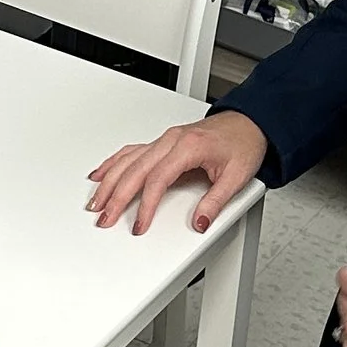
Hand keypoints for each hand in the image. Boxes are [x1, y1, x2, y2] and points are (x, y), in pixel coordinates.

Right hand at [87, 109, 265, 236]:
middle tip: (104, 218)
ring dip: (109, 181)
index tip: (140, 224)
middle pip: (135, 170)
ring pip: (128, 160)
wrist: (249, 122)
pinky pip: (131, 151)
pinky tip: (101, 174)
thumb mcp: (237, 176)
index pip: (158, 179)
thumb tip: (199, 222)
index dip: (146, 205)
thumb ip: (216, 202)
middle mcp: (171, 140)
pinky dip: (113, 163)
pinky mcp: (163, 142)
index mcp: (188, 147)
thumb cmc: (243, 143)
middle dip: (117, 196)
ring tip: (97, 202)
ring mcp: (165, 139)